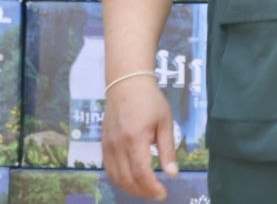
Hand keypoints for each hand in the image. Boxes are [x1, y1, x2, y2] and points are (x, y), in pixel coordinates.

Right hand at [102, 77, 178, 199]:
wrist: (126, 84)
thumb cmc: (150, 101)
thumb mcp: (165, 122)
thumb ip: (167, 150)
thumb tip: (172, 174)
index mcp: (135, 138)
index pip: (141, 172)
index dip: (151, 188)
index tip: (163, 193)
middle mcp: (118, 145)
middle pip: (126, 179)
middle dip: (142, 191)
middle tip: (156, 193)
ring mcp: (108, 145)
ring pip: (115, 177)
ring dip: (130, 188)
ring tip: (145, 190)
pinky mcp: (103, 144)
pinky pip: (109, 169)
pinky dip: (119, 180)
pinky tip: (131, 180)